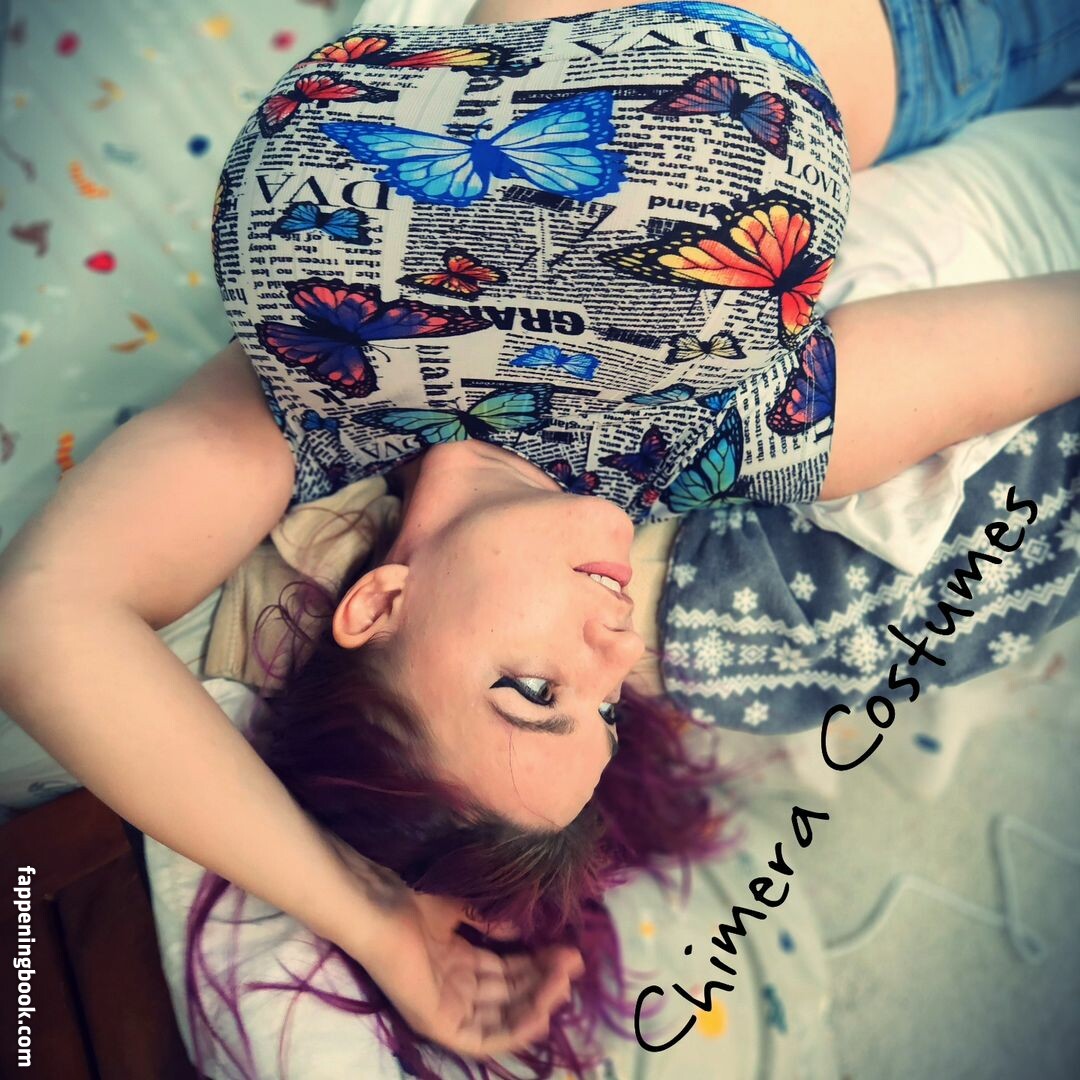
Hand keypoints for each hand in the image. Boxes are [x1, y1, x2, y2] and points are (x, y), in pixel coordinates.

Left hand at [324, 831, 585, 1059]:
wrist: (375, 904)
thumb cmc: (411, 896)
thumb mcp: (465, 906)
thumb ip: (496, 920)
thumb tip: (530, 928)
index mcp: (458, 959)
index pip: (508, 971)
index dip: (540, 963)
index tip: (569, 949)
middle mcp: (455, 986)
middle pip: (510, 993)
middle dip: (544, 980)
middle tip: (573, 963)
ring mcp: (446, 1006)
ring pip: (502, 1016)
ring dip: (536, 1003)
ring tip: (562, 983)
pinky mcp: (436, 1022)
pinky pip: (482, 1037)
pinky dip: (513, 1029)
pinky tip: (539, 1014)